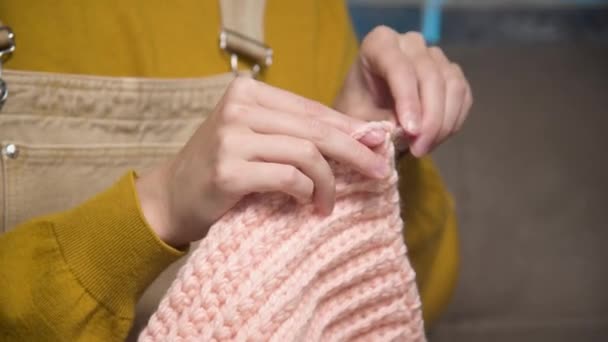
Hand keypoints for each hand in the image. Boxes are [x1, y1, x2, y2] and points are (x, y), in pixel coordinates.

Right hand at [136, 77, 389, 246]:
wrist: (171, 197)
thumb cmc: (222, 169)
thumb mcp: (256, 139)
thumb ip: (295, 133)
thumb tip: (359, 137)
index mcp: (248, 93)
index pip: (311, 109)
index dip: (348, 128)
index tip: (376, 145)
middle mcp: (238, 108)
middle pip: (314, 128)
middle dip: (354, 151)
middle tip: (378, 171)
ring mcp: (231, 138)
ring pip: (306, 153)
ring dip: (327, 181)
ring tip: (328, 202)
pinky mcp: (228, 170)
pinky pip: (288, 178)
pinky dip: (305, 191)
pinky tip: (306, 202)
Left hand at [334, 26, 472, 156]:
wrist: (368, 109)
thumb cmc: (358, 109)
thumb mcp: (358, 118)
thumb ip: (379, 122)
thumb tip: (406, 130)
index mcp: (379, 43)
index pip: (400, 67)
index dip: (408, 100)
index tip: (411, 131)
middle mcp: (410, 43)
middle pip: (430, 76)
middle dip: (429, 118)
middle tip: (418, 148)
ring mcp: (434, 55)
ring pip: (452, 85)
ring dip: (444, 122)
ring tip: (424, 147)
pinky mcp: (450, 72)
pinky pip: (463, 95)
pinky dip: (454, 120)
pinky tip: (436, 139)